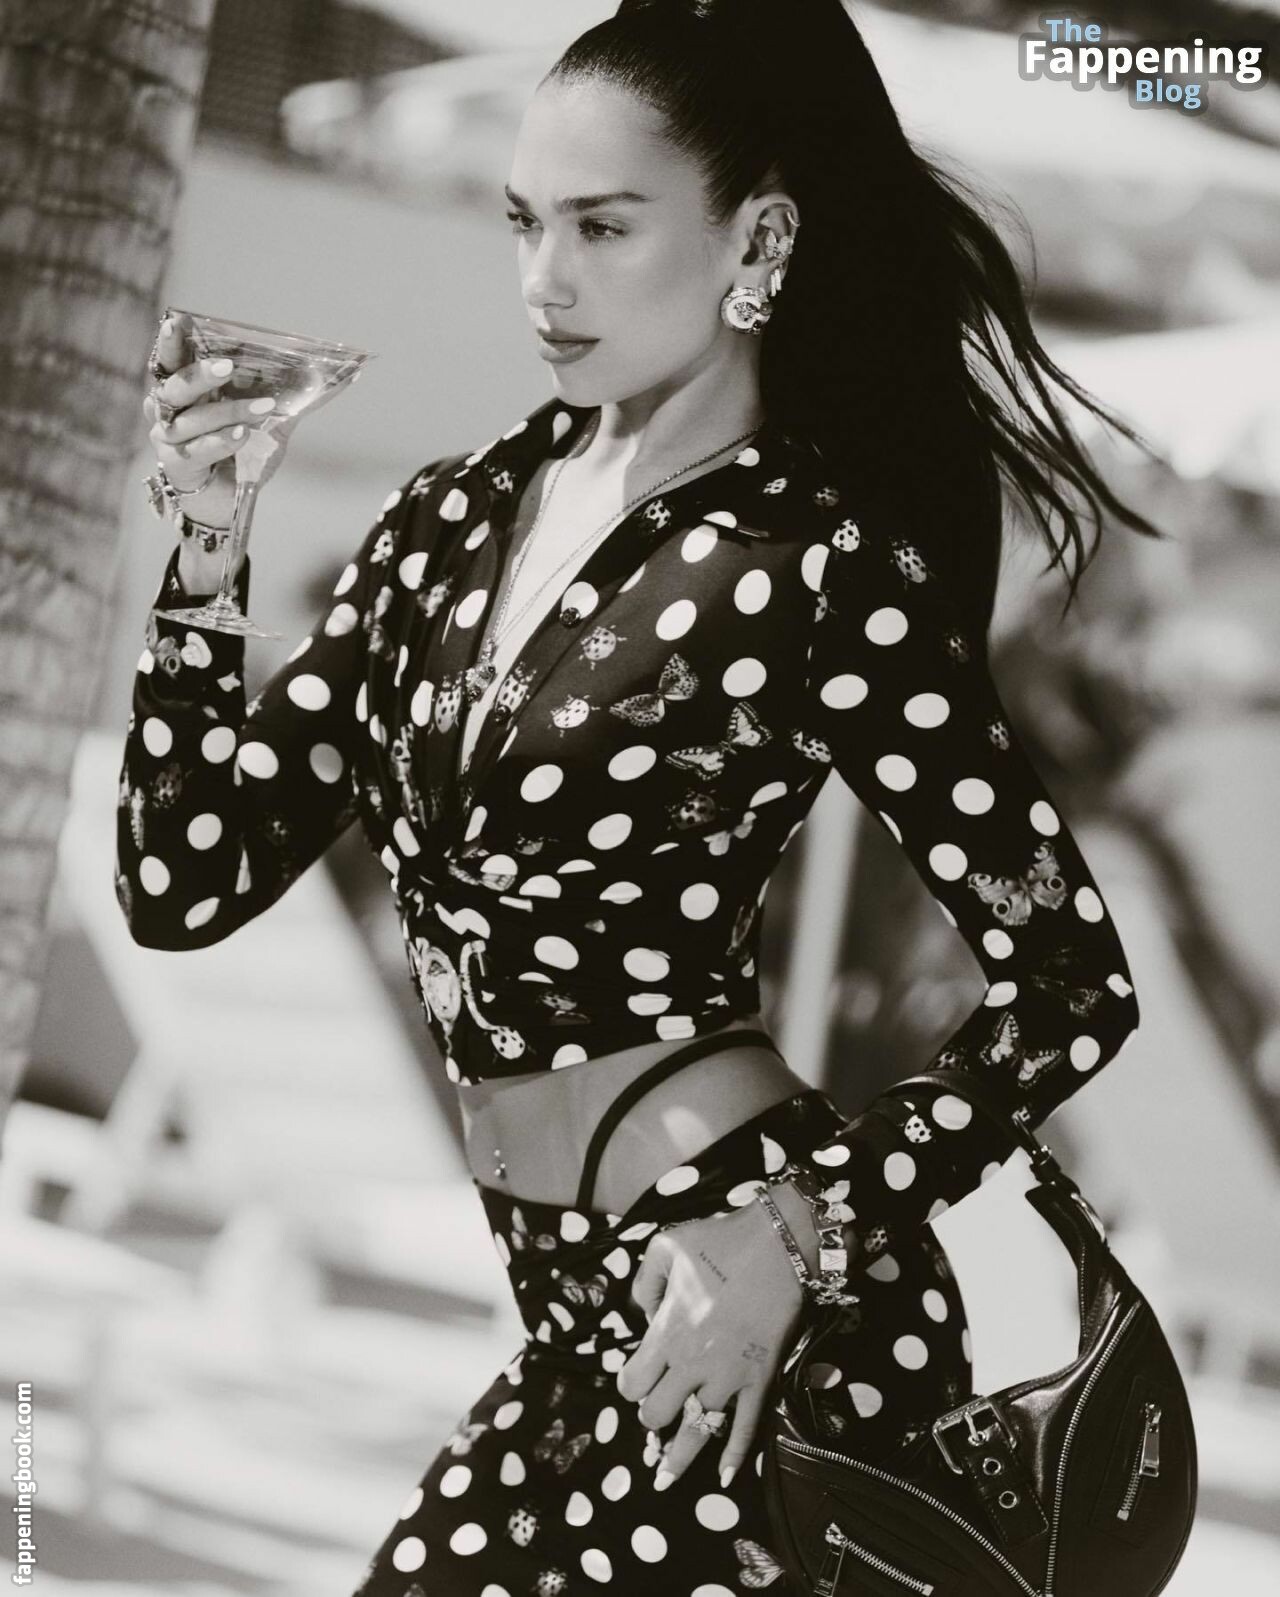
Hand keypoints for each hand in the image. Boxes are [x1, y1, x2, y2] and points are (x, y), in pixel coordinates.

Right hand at [144, 312, 292, 528]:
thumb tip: (321, 378)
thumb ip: (285, 401)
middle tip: (227, 367)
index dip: (172, 342)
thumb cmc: (241, 455)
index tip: (179, 321)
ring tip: (261, 409)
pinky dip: (219, 441)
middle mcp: (169, 411)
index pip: (173, 361)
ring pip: (191, 419)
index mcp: (186, 392)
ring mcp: (168, 438)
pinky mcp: (177, 465)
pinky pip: (196, 450)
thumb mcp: (266, 424)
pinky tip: (241, 435)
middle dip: (199, 375)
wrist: (229, 501)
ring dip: (227, 412)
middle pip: (174, 386)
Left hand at [616, 1195, 807, 1491]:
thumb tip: (643, 1312)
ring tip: (665, 1479)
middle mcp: (693, 1362)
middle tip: (658, 1406)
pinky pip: (746, 1427)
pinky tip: (724, 1476)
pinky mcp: (760, 1378)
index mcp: (667, 1331)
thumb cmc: (719, 1241)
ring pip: (698, 1432)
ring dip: (680, 1458)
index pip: (631, 1384)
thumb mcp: (666, 1247)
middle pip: (657, 1415)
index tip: (637, 1377)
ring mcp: (729, 1375)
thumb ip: (644, 1282)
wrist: (778, 1244)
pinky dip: (735, 1456)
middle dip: (652, 1415)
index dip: (630, 1384)